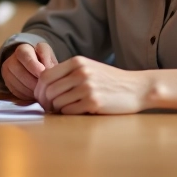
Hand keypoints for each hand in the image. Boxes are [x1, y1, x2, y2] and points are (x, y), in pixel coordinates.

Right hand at [0, 42, 57, 100]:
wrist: (28, 63)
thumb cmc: (40, 57)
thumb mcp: (46, 53)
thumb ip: (47, 58)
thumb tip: (48, 70)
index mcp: (22, 50)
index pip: (26, 58)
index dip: (35, 67)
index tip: (43, 74)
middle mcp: (11, 60)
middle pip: (21, 73)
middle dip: (35, 82)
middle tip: (46, 86)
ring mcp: (7, 73)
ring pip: (19, 85)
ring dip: (32, 90)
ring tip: (42, 90)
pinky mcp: (7, 84)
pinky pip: (17, 93)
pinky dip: (28, 95)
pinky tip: (35, 93)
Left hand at [34, 56, 151, 114]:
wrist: (137, 88)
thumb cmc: (111, 81)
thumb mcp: (89, 68)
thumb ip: (68, 73)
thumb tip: (43, 88)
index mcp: (77, 62)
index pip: (45, 75)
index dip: (39, 89)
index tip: (41, 98)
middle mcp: (80, 73)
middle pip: (48, 90)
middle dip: (45, 102)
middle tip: (49, 109)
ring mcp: (87, 87)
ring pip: (57, 102)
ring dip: (57, 109)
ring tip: (64, 110)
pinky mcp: (94, 102)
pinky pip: (69, 111)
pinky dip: (68, 114)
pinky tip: (75, 112)